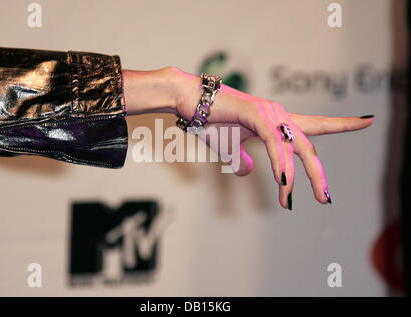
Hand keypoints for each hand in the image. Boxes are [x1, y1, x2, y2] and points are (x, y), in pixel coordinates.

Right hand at [172, 68, 373, 208]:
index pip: (315, 125)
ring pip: (293, 150)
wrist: (190, 101)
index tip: (367, 121)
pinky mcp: (257, 115)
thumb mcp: (229, 148)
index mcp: (277, 122)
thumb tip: (247, 172)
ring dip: (291, 179)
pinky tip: (282, 181)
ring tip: (288, 202)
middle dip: (319, 176)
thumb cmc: (209, 121)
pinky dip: (280, 164)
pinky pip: (275, 144)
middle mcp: (279, 116)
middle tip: (326, 199)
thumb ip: (240, 160)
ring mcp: (270, 114)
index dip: (341, 124)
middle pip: (308, 148)